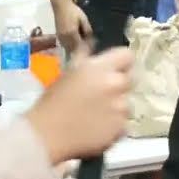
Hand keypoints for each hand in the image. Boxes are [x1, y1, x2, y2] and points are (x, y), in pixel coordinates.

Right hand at [25, 46, 133, 163]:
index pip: (127, 55)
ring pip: (128, 103)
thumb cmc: (52, 101)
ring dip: (118, 106)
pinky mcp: (121, 128)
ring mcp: (121, 107)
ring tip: (98, 114)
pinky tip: (98, 128)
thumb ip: (85, 57)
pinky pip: (124, 123)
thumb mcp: (68, 72)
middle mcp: (115, 84)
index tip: (114, 69)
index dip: (121, 62)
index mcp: (101, 67)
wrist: (46, 135)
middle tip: (104, 93)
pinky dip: (115, 125)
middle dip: (120, 84)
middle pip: (131, 78)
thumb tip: (93, 43)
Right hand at [53, 0, 92, 52]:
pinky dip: (70, 46)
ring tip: (82, 43)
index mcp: (72, 33)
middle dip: (81, 49)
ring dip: (75, 48)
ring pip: (69, 49)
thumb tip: (90, 39)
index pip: (80, 46)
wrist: (61, 6)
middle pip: (74, 50)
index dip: (87, 47)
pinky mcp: (58, 36)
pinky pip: (65, 45)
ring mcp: (60, 38)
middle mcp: (65, 38)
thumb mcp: (84, 19)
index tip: (92, 44)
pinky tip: (75, 41)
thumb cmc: (73, 11)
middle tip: (88, 44)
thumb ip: (88, 30)